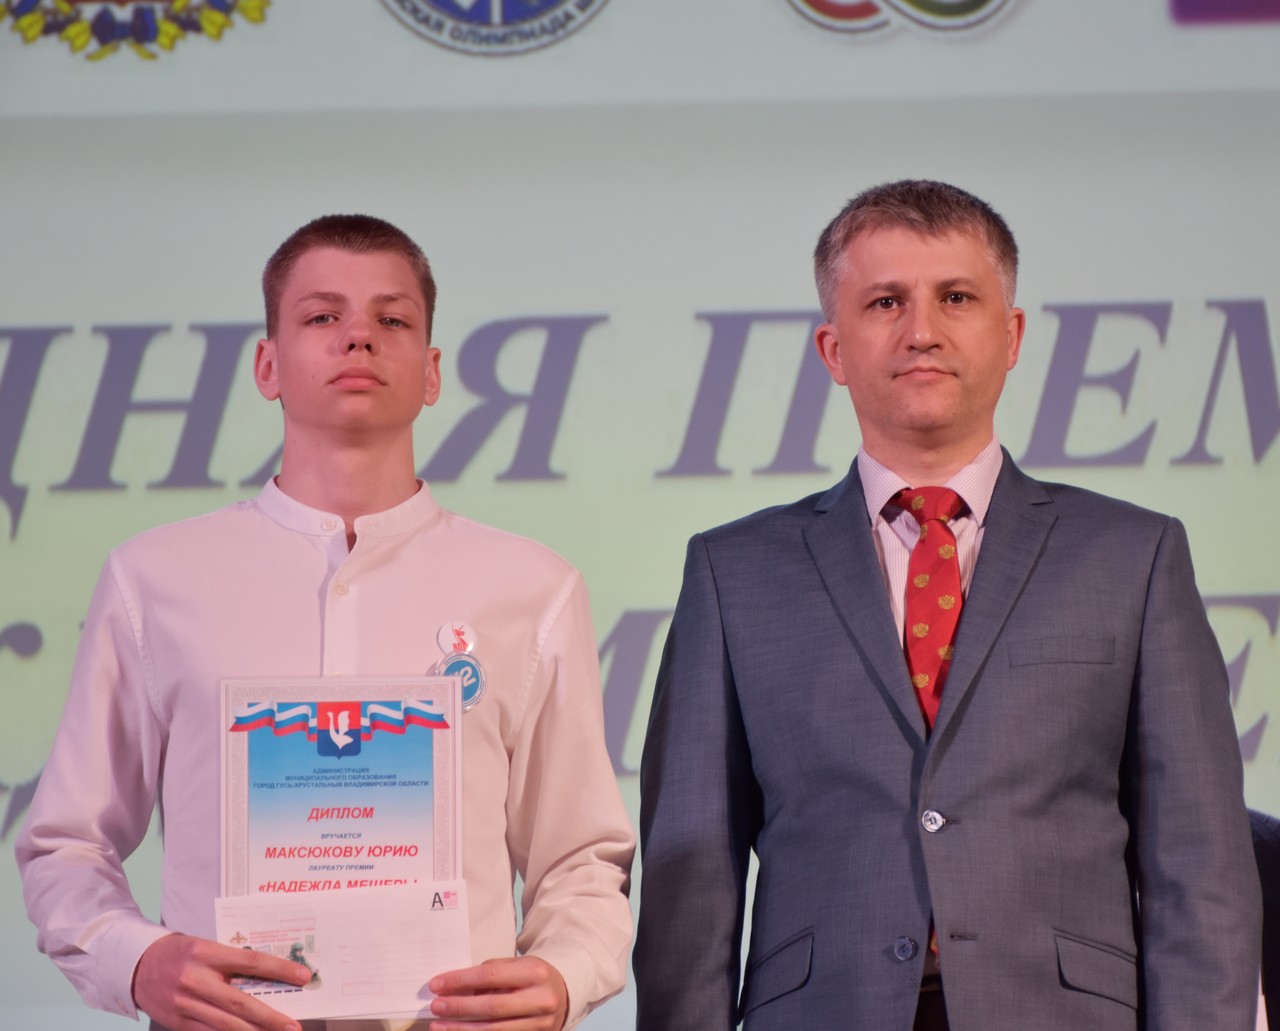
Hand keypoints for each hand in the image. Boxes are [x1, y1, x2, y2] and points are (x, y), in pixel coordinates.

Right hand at [133, 932, 311, 1030]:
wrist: (134, 965)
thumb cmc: (178, 952)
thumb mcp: (205, 946)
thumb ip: (231, 961)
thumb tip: (267, 976)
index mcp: (206, 952)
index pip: (251, 962)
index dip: (280, 970)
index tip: (303, 977)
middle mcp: (195, 980)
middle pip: (240, 1002)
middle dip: (270, 1017)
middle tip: (293, 1026)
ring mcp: (185, 1004)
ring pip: (226, 1024)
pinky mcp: (178, 1022)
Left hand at [429, 955, 568, 1030]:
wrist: (563, 993)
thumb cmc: (531, 977)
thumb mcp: (517, 965)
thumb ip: (491, 974)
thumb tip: (454, 988)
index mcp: (535, 972)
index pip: (491, 976)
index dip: (460, 981)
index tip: (436, 984)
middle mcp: (541, 1000)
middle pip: (492, 1007)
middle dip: (459, 1008)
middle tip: (435, 1007)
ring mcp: (540, 1025)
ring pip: (494, 1030)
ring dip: (462, 1029)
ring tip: (439, 1025)